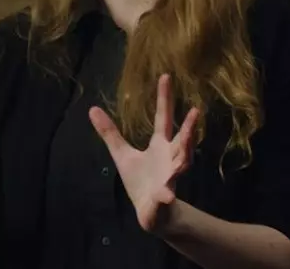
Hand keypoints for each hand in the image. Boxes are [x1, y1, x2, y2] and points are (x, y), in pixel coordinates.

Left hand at [89, 74, 200, 233]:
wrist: (151, 212)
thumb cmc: (140, 180)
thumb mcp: (122, 154)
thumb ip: (109, 133)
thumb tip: (92, 109)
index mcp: (160, 145)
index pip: (164, 118)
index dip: (164, 98)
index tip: (165, 76)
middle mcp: (170, 158)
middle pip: (182, 140)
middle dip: (190, 127)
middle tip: (197, 111)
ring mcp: (170, 177)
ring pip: (182, 164)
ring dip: (185, 154)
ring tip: (190, 141)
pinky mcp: (164, 197)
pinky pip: (166, 196)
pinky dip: (165, 195)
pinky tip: (165, 194)